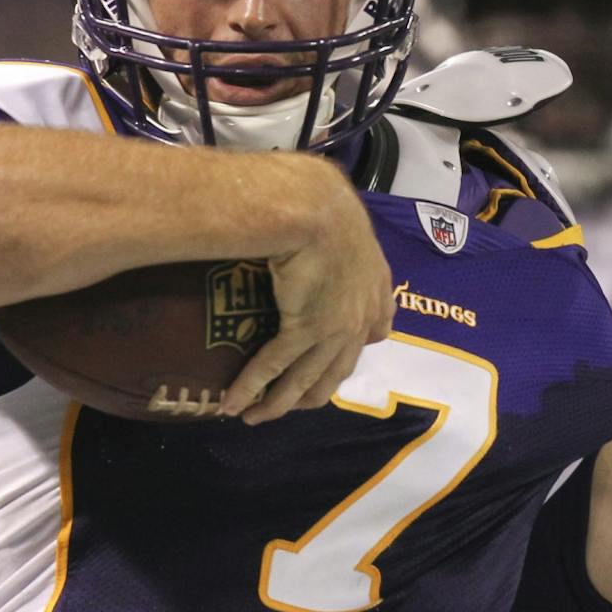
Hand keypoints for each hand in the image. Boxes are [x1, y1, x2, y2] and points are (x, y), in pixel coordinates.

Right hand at [220, 165, 394, 423]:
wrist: (310, 205)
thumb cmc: (317, 193)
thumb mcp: (338, 205)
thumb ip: (332, 216)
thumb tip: (309, 194)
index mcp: (375, 280)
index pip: (378, 327)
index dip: (358, 347)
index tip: (340, 356)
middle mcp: (361, 312)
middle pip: (340, 367)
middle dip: (313, 393)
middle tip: (290, 405)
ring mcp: (337, 326)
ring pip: (308, 379)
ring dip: (279, 403)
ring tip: (256, 418)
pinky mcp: (306, 329)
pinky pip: (275, 367)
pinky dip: (252, 388)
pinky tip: (234, 404)